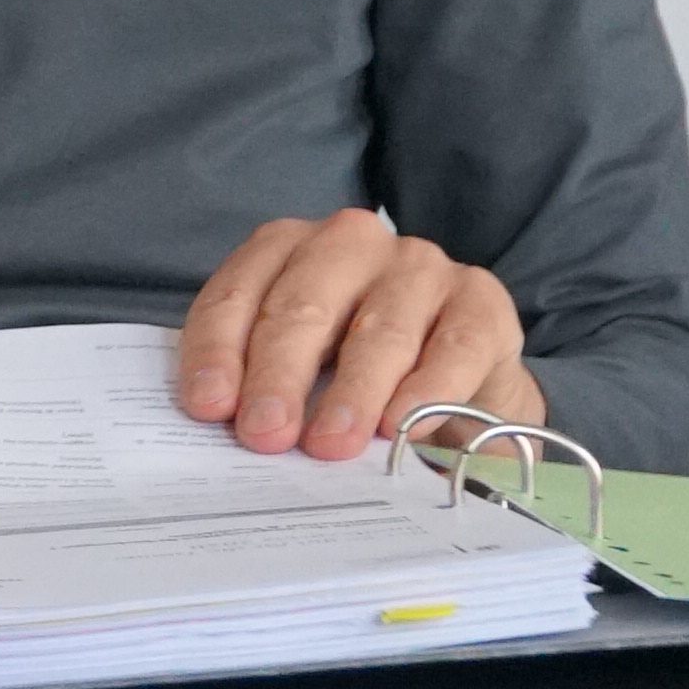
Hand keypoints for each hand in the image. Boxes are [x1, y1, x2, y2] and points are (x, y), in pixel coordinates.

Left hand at [172, 211, 542, 459]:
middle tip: (265, 434)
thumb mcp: (298, 370)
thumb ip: (258, 385)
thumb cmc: (356, 370)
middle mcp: (351, 243)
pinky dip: (427, 390)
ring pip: (379, 330)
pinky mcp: (480, 300)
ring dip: (351, 393)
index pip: (239, 293)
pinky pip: (453, 346)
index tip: (208, 407)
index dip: (218, 351)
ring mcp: (419, 266)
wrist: (459, 380)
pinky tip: (403, 426)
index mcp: (288, 248)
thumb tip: (225, 429)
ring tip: (329, 445)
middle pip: (303, 306)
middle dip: (278, 375)